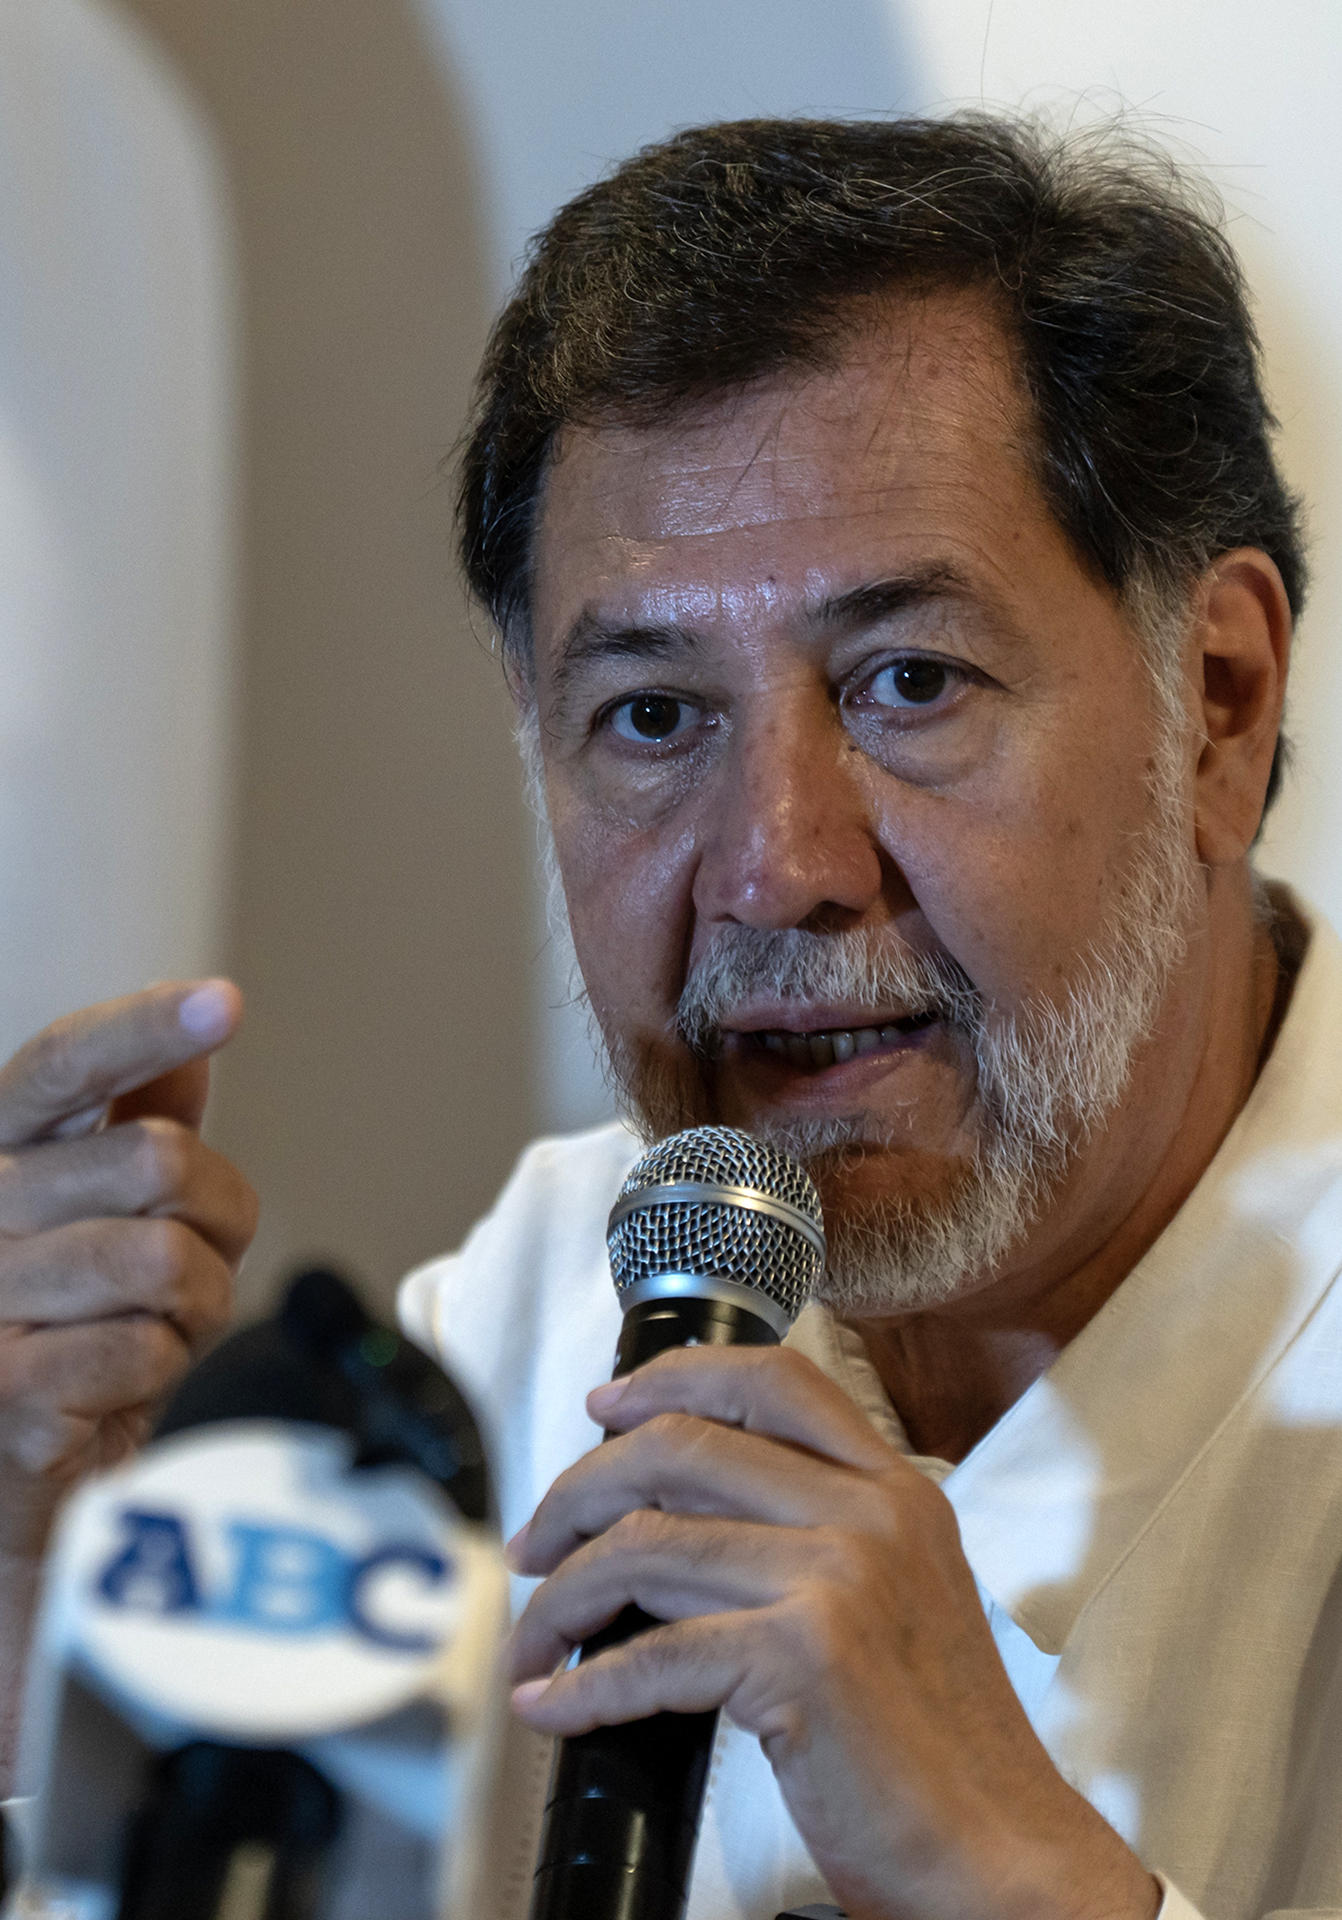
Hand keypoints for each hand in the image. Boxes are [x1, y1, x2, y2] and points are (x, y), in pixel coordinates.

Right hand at [0, 980, 254, 1556]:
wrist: (22, 1489)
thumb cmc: (75, 1335)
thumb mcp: (107, 1217)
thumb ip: (137, 1127)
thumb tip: (188, 1050)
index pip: (63, 1065)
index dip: (145, 1028)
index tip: (225, 1002)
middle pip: (157, 1160)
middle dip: (214, 1223)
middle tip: (185, 1274)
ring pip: (163, 1257)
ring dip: (193, 1307)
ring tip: (148, 1336)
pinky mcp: (4, 1390)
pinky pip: (145, 1345)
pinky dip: (162, 1370)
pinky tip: (118, 1391)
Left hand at [507, 1346, 1160, 1919]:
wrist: (1001, 1853)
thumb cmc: (937, 1746)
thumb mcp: (898, 1597)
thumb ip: (816, 1533)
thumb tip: (674, 1512)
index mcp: (897, 1489)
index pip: (773, 1380)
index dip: (671, 1379)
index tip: (605, 1410)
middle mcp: (872, 1514)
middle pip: (680, 1448)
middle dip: (579, 1492)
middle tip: (538, 1543)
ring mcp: (840, 1577)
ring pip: (646, 1545)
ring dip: (561, 1597)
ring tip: (532, 1640)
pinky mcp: (805, 1657)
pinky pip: (652, 1655)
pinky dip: (582, 1686)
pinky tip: (554, 1706)